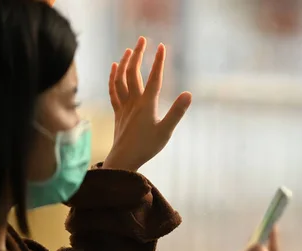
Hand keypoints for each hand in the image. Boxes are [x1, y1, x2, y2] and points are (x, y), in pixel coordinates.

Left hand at [103, 36, 191, 170]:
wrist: (123, 160)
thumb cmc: (147, 147)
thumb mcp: (166, 131)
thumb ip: (177, 112)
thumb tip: (188, 94)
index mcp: (147, 104)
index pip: (154, 78)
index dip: (158, 61)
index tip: (162, 46)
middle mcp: (134, 101)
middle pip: (133, 72)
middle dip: (138, 54)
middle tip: (142, 39)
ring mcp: (124, 106)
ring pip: (120, 79)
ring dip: (124, 62)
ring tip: (129, 50)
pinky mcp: (118, 112)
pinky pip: (113, 90)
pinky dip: (113, 77)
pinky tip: (114, 68)